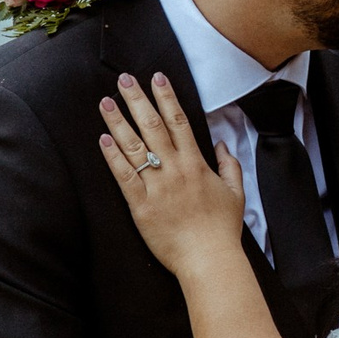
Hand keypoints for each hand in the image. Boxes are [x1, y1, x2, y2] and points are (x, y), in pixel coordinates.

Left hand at [97, 73, 246, 277]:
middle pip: (153, 126)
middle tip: (124, 80)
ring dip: (118, 122)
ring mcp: (156, 187)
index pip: (179, 121)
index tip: (157, 78)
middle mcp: (174, 170)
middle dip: (137, 100)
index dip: (166, 97)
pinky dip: (112, 157)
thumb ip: (229, 164)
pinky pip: (123, 176)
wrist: (208, 259)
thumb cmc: (222, 229)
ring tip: (106, 102)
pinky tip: (103, 139)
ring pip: (134, 147)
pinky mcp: (140, 205)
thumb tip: (221, 143)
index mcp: (196, 164)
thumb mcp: (236, 192)